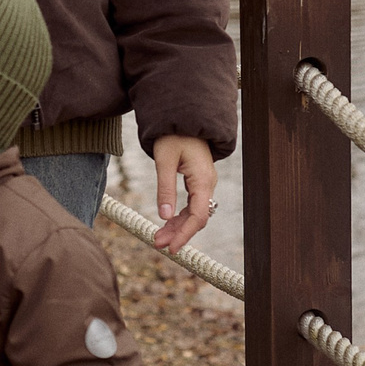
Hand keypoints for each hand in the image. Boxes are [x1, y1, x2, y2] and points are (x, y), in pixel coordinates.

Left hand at [150, 135, 216, 252]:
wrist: (183, 118)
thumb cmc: (173, 136)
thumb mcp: (164, 161)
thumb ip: (165, 188)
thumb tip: (164, 216)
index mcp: (202, 180)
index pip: (198, 215)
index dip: (185, 234)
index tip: (171, 247)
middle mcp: (207, 184)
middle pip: (197, 217)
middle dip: (178, 233)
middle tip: (157, 244)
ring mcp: (204, 183)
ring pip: (193, 213)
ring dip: (177, 226)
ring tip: (158, 237)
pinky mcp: (197, 182)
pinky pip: (191, 204)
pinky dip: (179, 215)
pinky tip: (166, 223)